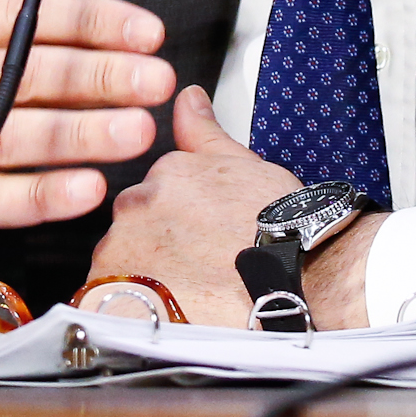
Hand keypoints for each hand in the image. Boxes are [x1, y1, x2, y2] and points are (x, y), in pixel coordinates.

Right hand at [0, 0, 176, 262]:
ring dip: (82, 133)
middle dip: (100, 75)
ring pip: (13, 133)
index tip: (149, 32)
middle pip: (25, 71)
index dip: (93, 20)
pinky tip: (87, 190)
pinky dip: (41, 195)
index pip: (26, 14)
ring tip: (139, 132)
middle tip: (160, 81)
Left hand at [91, 88, 385, 328]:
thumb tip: (188, 99)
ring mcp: (122, 252)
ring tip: (193, 298)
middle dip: (155, 251)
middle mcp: (134, 207)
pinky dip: (136, 313)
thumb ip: (204, 132)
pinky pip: (110, 307)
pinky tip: (174, 317)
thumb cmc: (285, 228)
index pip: (147, 199)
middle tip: (199, 271)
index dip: (174, 226)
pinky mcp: (118, 298)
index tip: (197, 242)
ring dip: (145, 282)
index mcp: (160, 173)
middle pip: (130, 232)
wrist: (305, 279)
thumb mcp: (245, 166)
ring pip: (119, 270)